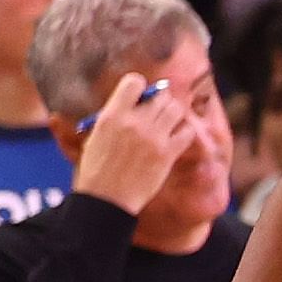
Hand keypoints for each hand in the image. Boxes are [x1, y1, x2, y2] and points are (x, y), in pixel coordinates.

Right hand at [72, 72, 195, 215]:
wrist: (106, 200)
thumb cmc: (96, 170)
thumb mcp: (94, 136)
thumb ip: (112, 117)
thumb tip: (128, 103)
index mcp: (112, 115)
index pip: (134, 82)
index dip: (141, 87)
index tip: (141, 97)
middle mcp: (134, 122)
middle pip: (161, 95)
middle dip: (161, 101)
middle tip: (159, 112)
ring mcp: (152, 137)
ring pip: (176, 109)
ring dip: (174, 114)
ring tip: (168, 124)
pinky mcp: (167, 153)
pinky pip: (187, 131)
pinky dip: (184, 132)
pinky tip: (176, 139)